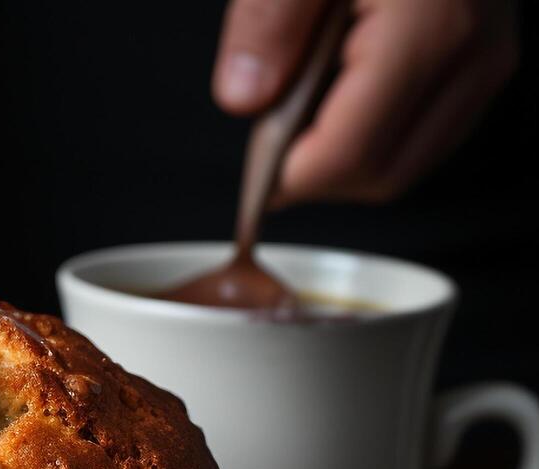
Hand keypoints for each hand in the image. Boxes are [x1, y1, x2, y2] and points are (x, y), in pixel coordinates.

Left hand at [212, 0, 519, 205]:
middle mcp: (474, 53)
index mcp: (427, 32)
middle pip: (382, 176)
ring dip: (346, 152)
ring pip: (410, 159)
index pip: (348, 158)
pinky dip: (377, 126)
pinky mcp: (489, 51)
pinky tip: (340, 86)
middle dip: (315, 173)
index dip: (286, 178)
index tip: (247, 168)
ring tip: (304, 97)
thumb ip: (267, 25)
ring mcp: (490, 55)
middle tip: (267, 133)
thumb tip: (243, 100)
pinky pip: (429, 125)